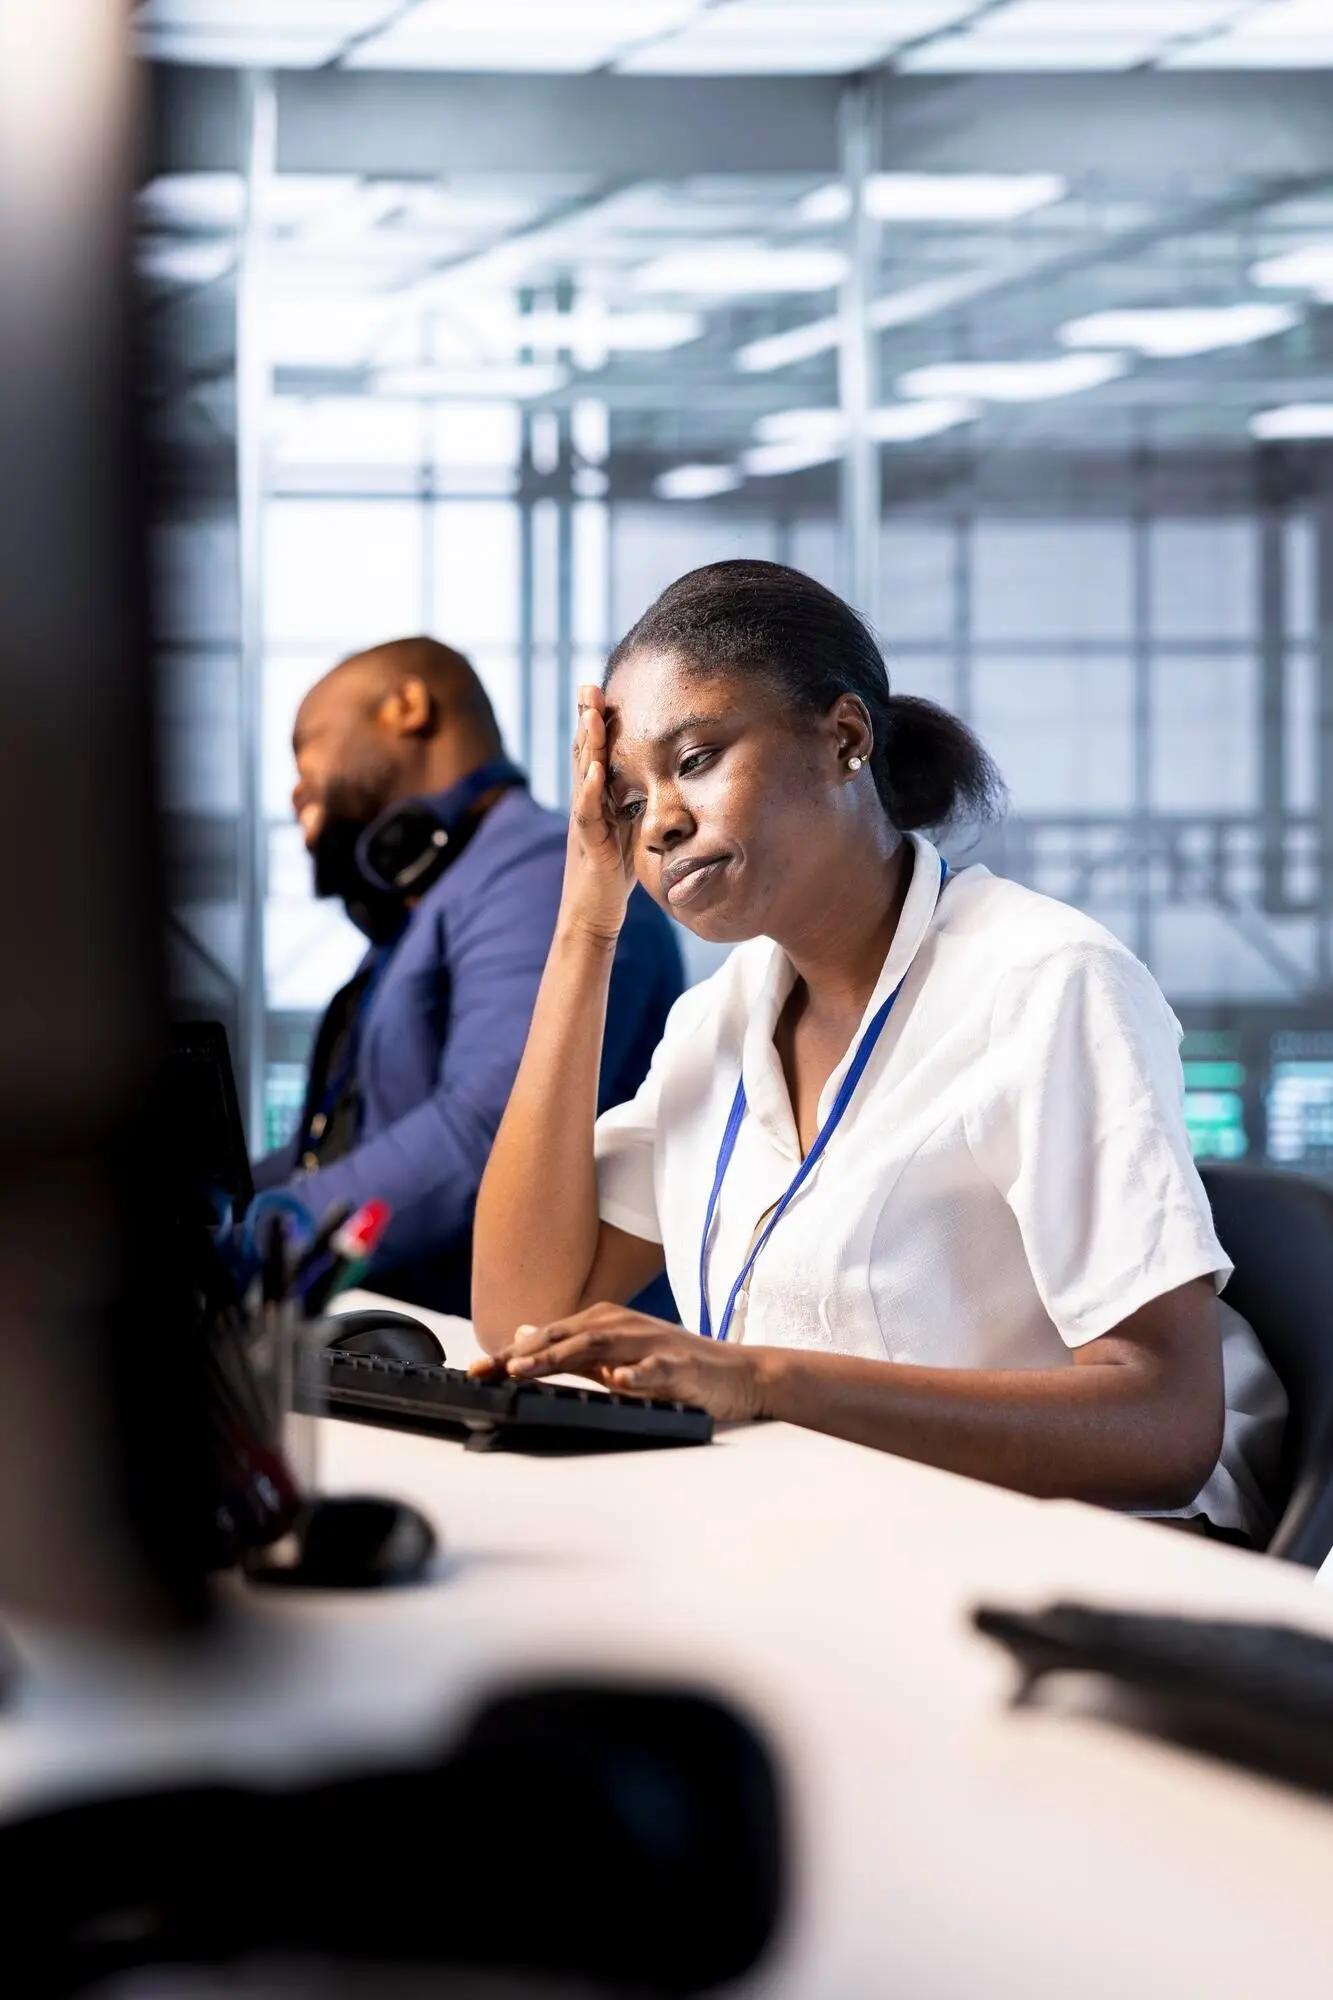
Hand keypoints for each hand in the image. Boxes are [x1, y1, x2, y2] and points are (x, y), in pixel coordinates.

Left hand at [470, 1303, 765, 1424]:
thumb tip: (525, 1333)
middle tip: (489, 1369)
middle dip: (523, 1353)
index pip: (549, 1337)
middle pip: (565, 1337)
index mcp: (604, 1323)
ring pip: (599, 1345)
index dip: (510, 1353)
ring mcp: (651, 1343)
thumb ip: (570, 1346)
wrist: (737, 1374)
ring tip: (529, 1369)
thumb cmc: (674, 1365)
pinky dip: (634, 1372)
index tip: (475, 1370)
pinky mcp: (678, 1365)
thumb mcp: (615, 1353)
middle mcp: (623, 1326)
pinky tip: (618, 1379)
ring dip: (561, 1355)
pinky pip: (653, 1368)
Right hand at [560, 685, 636, 943]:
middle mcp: (585, 804)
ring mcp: (584, 823)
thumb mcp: (628, 828)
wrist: (593, 912)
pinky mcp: (590, 846)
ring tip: (590, 715)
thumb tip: (656, 778)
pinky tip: (594, 770)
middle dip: (585, 720)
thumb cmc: (613, 872)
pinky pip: (587, 815)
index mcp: (596, 798)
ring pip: (582, 777)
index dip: (596, 722)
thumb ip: (634, 802)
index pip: (595, 752)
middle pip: (583, 754)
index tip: (600, 690)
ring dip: (586, 745)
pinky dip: (589, 791)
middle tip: (587, 687)